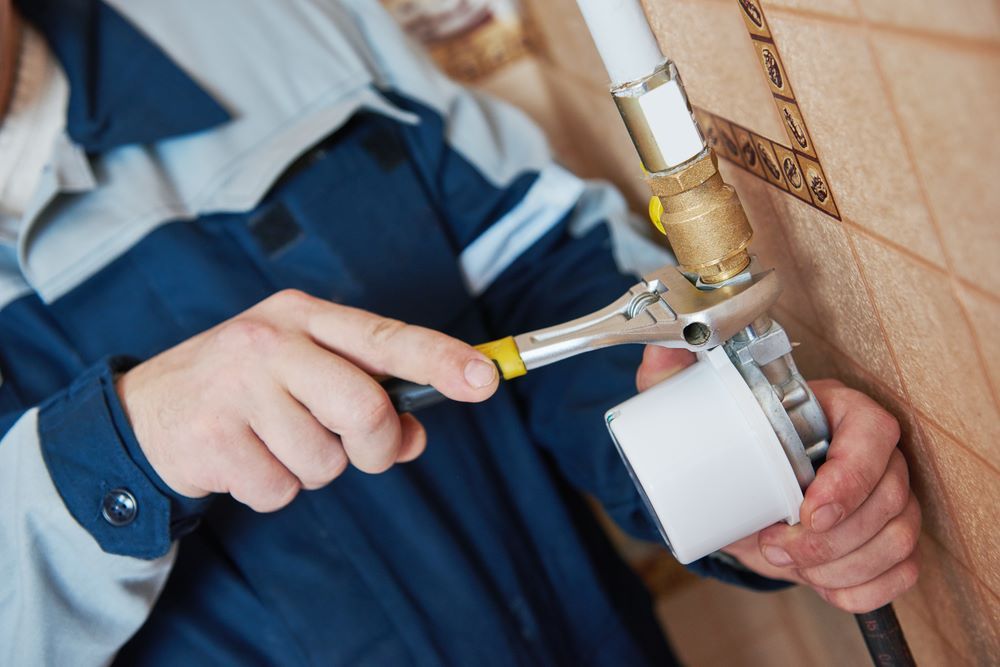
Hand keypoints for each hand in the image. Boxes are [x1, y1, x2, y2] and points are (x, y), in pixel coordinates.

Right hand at [117, 289, 498, 511]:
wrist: (146, 411)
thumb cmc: (247, 389)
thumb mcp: (304, 373)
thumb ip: (368, 394)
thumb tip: (416, 434)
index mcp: (304, 316)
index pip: (385, 337)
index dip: (441, 359)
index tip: (487, 378)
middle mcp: (271, 341)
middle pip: (365, 408)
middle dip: (376, 447)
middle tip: (359, 449)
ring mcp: (237, 387)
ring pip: (326, 462)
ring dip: (313, 469)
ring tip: (275, 442)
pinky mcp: (212, 437)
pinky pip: (281, 490)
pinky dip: (274, 488)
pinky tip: (245, 459)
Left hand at [636, 346, 920, 612]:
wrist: (732, 484)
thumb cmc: (726, 437)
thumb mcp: (693, 403)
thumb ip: (673, 371)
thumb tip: (665, 344)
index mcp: (839, 411)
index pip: (874, 434)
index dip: (851, 477)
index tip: (807, 510)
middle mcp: (873, 454)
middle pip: (889, 496)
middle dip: (833, 539)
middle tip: (776, 548)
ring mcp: (886, 499)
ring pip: (897, 538)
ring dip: (842, 565)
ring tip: (787, 563)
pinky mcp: (883, 540)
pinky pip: (900, 573)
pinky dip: (862, 589)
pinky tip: (823, 584)